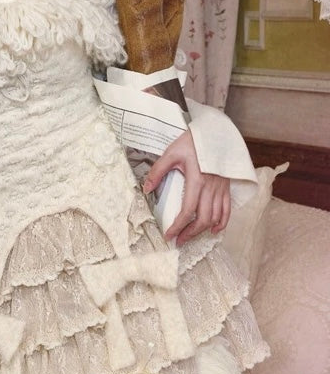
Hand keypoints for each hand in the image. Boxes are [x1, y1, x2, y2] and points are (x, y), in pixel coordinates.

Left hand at [143, 130, 230, 245]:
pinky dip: (222, 222)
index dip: (178, 226)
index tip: (169, 235)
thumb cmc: (192, 142)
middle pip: (203, 219)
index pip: (187, 210)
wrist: (215, 132)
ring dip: (204, 230)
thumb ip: (158, 171)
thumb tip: (146, 189)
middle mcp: (211, 187)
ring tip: (191, 236)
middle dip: (190, 233)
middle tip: (179, 240)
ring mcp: (220, 188)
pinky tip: (214, 229)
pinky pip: (227, 209)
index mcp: (197, 180)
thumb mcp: (171, 153)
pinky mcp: (226, 186)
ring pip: (215, 217)